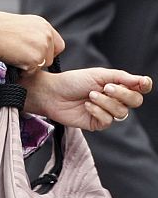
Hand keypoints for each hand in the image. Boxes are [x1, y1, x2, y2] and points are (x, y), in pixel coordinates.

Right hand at [0, 11, 63, 71]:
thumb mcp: (20, 26)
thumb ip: (33, 35)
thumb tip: (36, 47)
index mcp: (43, 24)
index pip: (57, 44)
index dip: (47, 52)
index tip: (34, 53)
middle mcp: (46, 34)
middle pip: (50, 57)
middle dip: (37, 60)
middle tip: (19, 54)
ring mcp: (43, 46)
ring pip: (42, 65)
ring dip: (29, 65)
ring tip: (13, 53)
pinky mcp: (36, 58)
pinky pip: (31, 71)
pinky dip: (22, 69)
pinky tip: (11, 58)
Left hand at [20, 68, 151, 129]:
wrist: (53, 93)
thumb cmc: (73, 81)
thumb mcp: (98, 74)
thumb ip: (121, 78)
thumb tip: (142, 81)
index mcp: (116, 85)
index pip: (138, 88)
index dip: (143, 86)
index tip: (142, 83)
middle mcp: (114, 99)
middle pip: (135, 101)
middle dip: (122, 94)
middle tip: (106, 87)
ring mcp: (107, 112)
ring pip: (121, 112)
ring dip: (105, 102)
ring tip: (90, 95)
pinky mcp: (98, 123)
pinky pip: (108, 121)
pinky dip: (98, 111)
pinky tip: (86, 106)